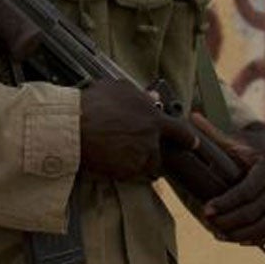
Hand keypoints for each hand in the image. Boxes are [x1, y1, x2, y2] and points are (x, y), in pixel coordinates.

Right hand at [79, 78, 197, 181]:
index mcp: (153, 119)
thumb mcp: (116, 89)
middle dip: (149, 152)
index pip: (181, 132)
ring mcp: (139, 158)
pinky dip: (120, 170)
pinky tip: (106, 160)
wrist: (72, 126)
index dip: (188, 139)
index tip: (192, 144)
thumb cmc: (92, 104)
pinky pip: (128, 174)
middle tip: (132, 148)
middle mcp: (151, 140)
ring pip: (144, 165)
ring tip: (116, 154)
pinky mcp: (126, 173)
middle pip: (158, 153)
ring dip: (135, 162)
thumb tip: (154, 96)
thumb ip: (139, 94)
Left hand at [194, 117, 264, 244]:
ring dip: (240, 233)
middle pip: (255, 211)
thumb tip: (192, 116)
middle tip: (208, 223)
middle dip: (229, 220)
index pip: (246, 191)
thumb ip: (214, 133)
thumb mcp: (234, 140)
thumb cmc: (249, 147)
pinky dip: (258, 238)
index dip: (225, 203)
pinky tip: (238, 239)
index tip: (206, 210)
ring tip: (218, 234)